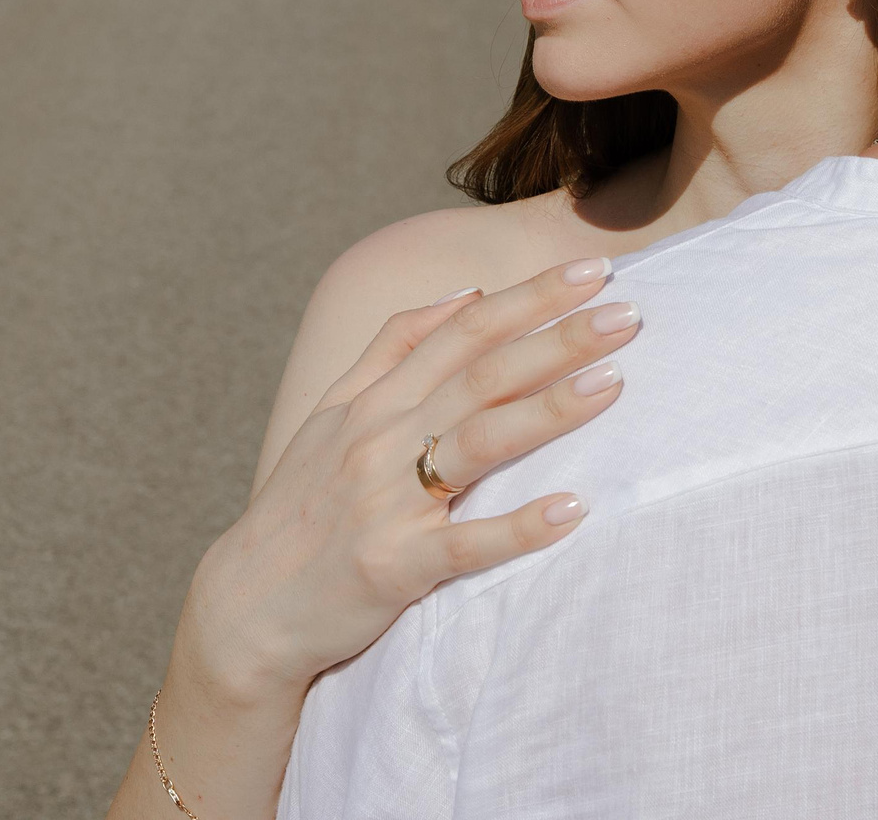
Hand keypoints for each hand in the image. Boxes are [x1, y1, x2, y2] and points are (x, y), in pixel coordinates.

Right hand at [178, 258, 638, 701]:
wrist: (248, 606)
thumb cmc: (303, 505)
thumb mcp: (333, 412)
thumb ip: (393, 347)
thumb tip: (467, 292)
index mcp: (375, 399)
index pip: (463, 329)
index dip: (529, 296)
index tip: (590, 270)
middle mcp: (382, 439)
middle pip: (482, 374)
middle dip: (559, 337)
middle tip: (629, 312)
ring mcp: (387, 502)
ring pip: (478, 442)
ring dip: (549, 410)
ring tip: (613, 382)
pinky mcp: (394, 567)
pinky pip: (465, 544)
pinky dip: (519, 528)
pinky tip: (572, 510)